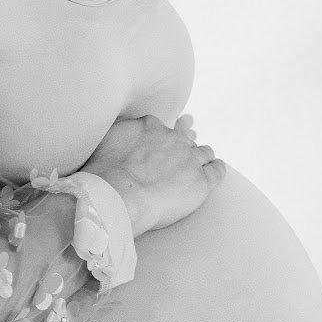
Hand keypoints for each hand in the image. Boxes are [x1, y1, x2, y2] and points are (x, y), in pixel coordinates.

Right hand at [85, 114, 226, 236]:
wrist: (117, 195)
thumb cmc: (104, 172)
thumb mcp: (105, 139)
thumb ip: (119, 130)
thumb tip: (123, 130)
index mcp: (151, 126)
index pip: (163, 127)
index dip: (164, 134)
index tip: (163, 139)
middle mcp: (173, 138)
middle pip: (186, 137)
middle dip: (186, 140)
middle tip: (190, 139)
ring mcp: (190, 159)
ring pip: (203, 152)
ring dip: (202, 155)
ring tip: (203, 160)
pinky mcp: (201, 181)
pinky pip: (217, 170)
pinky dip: (217, 169)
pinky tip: (217, 169)